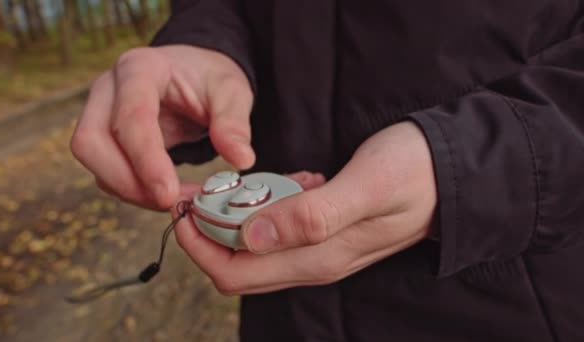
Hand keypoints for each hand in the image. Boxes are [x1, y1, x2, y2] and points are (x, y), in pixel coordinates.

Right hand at [70, 45, 254, 209]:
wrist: (194, 74)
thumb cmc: (209, 78)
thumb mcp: (231, 91)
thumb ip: (234, 123)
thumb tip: (242, 159)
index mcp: (140, 68)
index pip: (130, 116)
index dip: (145, 159)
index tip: (168, 194)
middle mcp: (109, 88)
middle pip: (91, 141)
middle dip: (126, 181)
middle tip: (169, 203)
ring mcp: (100, 112)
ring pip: (93, 161)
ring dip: (130, 190)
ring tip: (176, 201)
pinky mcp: (104, 138)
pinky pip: (106, 171)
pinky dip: (133, 190)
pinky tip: (167, 195)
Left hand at [174, 122, 436, 294]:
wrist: (451, 172)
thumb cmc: (412, 174)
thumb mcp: (365, 188)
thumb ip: (311, 217)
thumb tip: (250, 239)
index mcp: (317, 258)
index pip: (236, 272)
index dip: (201, 245)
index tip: (186, 207)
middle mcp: (313, 262)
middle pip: (238, 266)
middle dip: (208, 232)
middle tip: (199, 191)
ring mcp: (319, 249)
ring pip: (255, 247)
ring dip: (234, 218)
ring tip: (231, 182)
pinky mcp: (325, 232)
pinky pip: (279, 229)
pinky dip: (265, 207)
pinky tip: (281, 180)